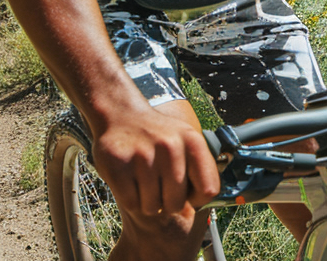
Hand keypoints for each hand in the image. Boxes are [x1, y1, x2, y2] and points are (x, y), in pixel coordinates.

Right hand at [91, 104, 219, 218]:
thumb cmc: (160, 139)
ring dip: (148, 203)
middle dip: (168, 205)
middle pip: (177, 204)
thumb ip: (199, 171)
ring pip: (152, 207)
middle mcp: (171, 147)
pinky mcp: (118, 164)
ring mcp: (143, 155)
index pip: (209, 190)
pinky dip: (131, 200)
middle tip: (161, 190)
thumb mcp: (187, 143)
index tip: (188, 195)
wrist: (123, 115)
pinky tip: (130, 183)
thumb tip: (198, 210)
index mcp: (193, 142)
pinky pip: (130, 203)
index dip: (198, 200)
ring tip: (145, 184)